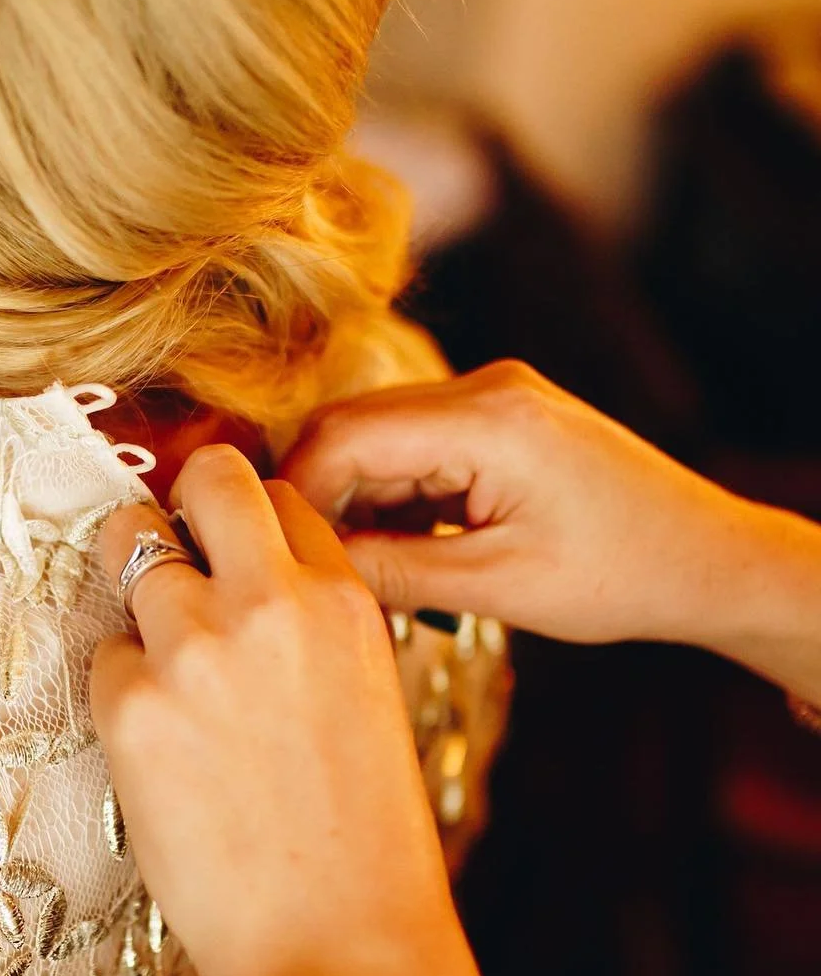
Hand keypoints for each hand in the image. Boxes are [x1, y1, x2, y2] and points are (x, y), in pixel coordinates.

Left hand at [90, 444, 454, 975]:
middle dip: (181, 506)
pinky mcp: (130, 704)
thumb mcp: (369, 698)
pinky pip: (103, 656)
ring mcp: (193, 646)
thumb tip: (247, 587)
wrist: (338, 944)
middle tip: (168, 554)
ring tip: (166, 672)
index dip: (248, 527)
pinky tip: (159, 749)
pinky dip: (121, 689)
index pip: (279, 495)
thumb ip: (313, 627)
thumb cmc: (364, 840)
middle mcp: (268, 600)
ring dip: (137, 598)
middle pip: (205, 477)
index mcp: (343, 598)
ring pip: (130, 551)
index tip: (230, 558)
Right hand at [280, 359, 777, 648]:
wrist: (706, 558)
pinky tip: (389, 552)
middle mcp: (486, 388)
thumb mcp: (495, 587)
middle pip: (351, 428)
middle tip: (296, 567)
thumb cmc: (620, 575)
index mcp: (489, 420)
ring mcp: (493, 397)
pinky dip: (390, 497)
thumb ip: (390, 571)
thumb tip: (304, 567)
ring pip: (377, 438)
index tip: (269, 553)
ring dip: (352, 501)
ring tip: (347, 572)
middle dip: (314, 498)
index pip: (345, 437)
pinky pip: (414, 446)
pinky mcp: (498, 418)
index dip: (294, 495)